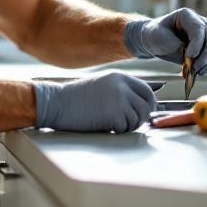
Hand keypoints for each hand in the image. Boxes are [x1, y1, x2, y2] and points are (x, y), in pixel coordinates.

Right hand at [33, 72, 157, 132]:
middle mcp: (122, 86)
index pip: (146, 90)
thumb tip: (139, 105)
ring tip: (113, 123)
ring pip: (138, 118)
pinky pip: (126, 127)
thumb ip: (120, 90)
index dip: (149, 103)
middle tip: (130, 122)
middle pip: (147, 105)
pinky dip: (118, 129)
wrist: (57, 103)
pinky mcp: (114, 114)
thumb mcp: (101, 85)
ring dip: (128, 125)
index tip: (145, 111)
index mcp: (119, 77)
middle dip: (141, 117)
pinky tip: (105, 124)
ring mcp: (119, 100)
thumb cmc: (75, 97)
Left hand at [123, 8, 206, 75]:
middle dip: (206, 54)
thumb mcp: (159, 37)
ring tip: (197, 72)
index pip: (199, 28)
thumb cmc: (155, 36)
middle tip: (195, 68)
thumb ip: (175, 45)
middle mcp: (200, 22)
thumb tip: (193, 56)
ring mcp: (206, 33)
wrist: (155, 40)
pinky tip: (201, 72)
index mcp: (187, 15)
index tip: (190, 56)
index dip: (197, 43)